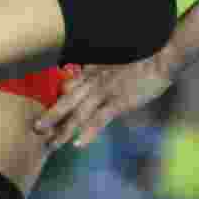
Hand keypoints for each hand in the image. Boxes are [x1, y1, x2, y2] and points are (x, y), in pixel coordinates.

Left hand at [33, 56, 171, 149]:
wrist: (162, 54)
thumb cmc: (147, 54)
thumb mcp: (121, 58)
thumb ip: (109, 68)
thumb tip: (101, 74)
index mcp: (96, 70)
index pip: (70, 86)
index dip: (57, 99)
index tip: (46, 110)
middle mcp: (96, 81)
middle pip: (68, 101)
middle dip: (51, 116)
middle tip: (36, 129)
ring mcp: (106, 91)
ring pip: (79, 113)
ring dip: (64, 130)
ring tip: (52, 144)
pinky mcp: (119, 101)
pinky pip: (100, 119)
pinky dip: (89, 132)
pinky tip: (79, 145)